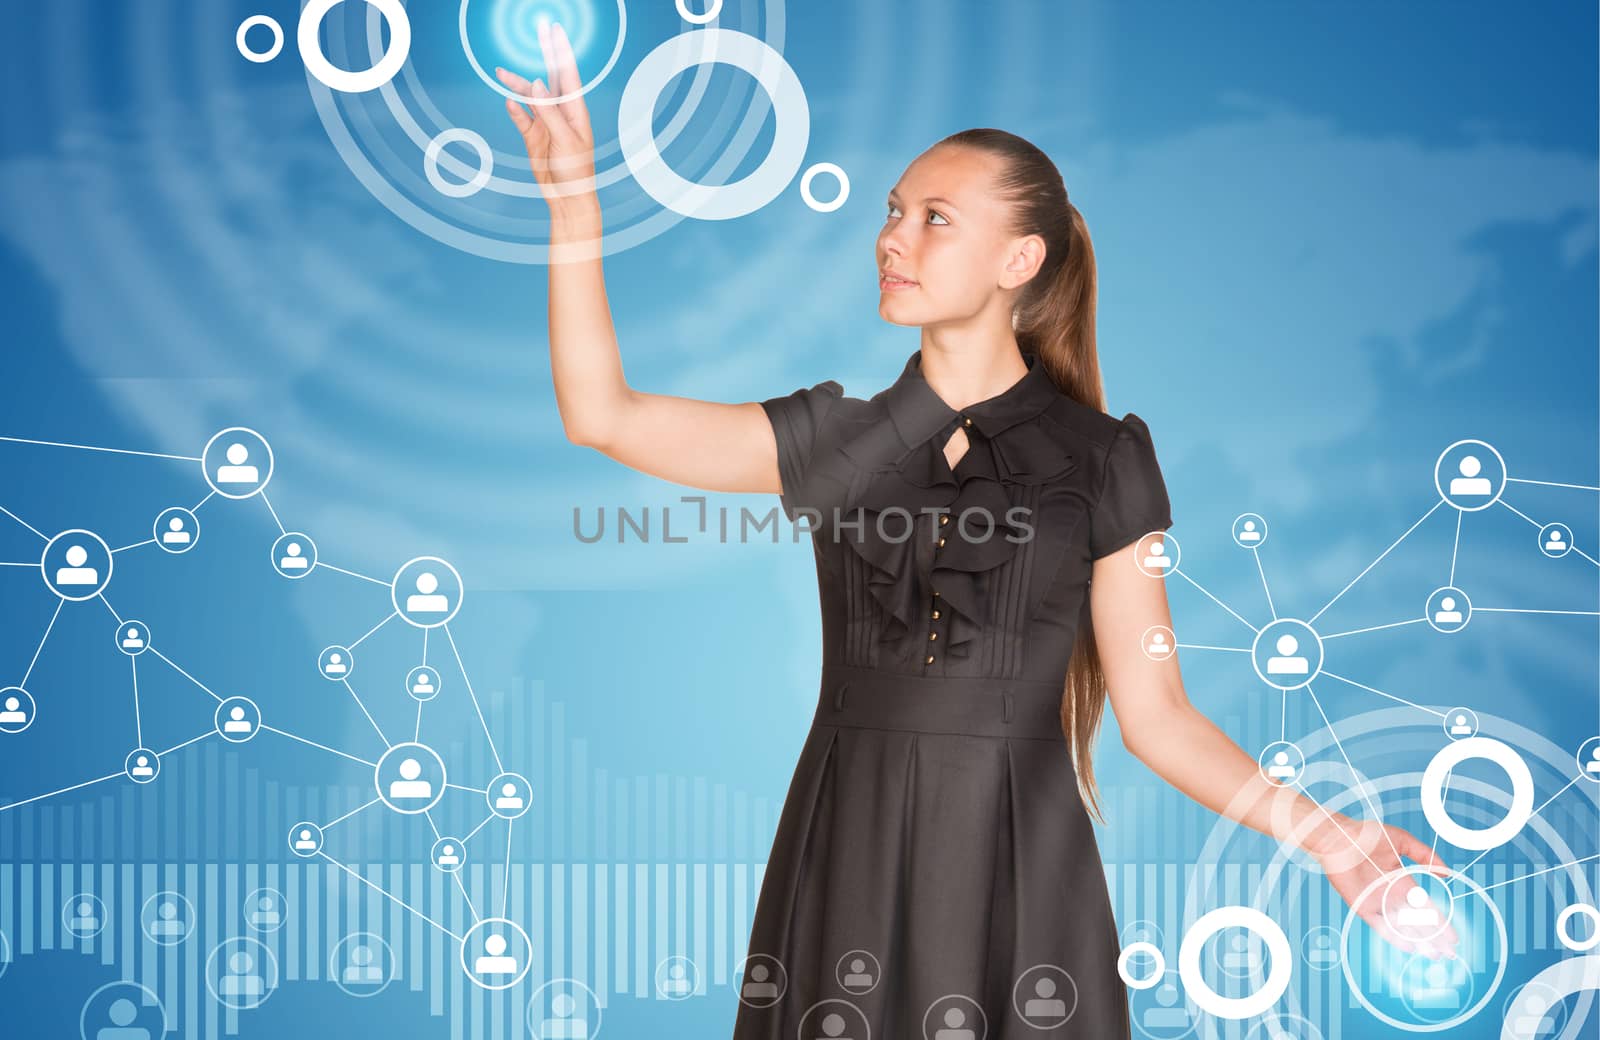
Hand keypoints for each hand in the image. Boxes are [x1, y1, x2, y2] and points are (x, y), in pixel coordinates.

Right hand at [496, 20, 596, 208]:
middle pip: (550, 76)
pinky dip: (514, 110)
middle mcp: (561, 112)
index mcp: (576, 110)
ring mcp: (546, 123)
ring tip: (501, 72)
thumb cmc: (576, 170)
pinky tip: (508, 100)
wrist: (567, 197)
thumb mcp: (566, 140)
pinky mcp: (533, 136)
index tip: (556, 30)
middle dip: (545, 53)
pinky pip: (521, 118)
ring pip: (529, 97)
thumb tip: (535, 84)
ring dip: (516, 84)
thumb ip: (550, 112)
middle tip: (539, 29)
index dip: (562, 51)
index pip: (568, 75)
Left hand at [1307, 812, 1459, 960]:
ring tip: (1434, 955)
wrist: (1338, 839)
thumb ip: (1424, 855)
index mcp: (1403, 882)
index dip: (1440, 922)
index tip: (1453, 936)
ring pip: (1402, 927)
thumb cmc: (1367, 835)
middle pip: (1418, 921)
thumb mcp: (1402, 841)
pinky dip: (1393, 936)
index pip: (1427, 907)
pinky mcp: (1362, 906)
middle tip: (1449, 953)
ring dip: (1419, 941)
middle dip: (1434, 937)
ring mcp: (1377, 902)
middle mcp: (1392, 895)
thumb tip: (1446, 872)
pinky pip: (1380, 925)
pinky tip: (1409, 947)